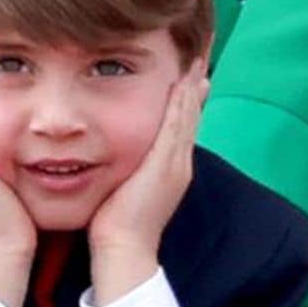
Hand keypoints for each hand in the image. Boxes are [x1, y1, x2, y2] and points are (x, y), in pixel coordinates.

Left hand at [87, 58, 208, 305]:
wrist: (123, 248)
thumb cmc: (114, 222)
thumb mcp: (123, 186)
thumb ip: (123, 167)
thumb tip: (109, 153)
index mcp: (170, 168)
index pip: (180, 125)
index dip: (185, 100)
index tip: (187, 75)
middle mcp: (179, 163)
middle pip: (191, 116)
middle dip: (193, 86)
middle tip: (198, 58)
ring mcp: (176, 163)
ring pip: (188, 116)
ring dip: (191, 87)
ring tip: (195, 61)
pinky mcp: (168, 164)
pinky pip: (179, 125)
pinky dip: (183, 101)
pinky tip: (183, 80)